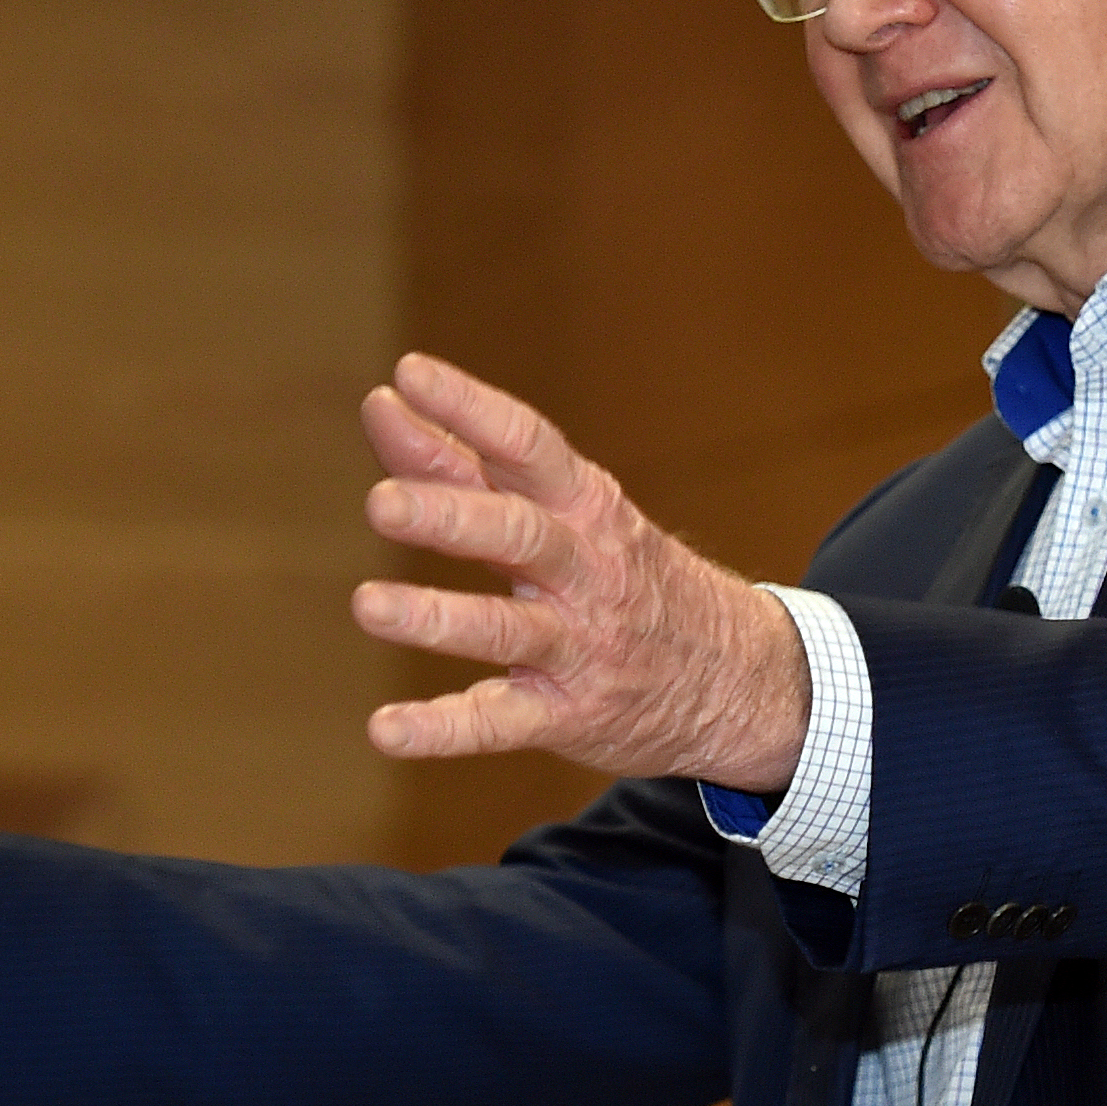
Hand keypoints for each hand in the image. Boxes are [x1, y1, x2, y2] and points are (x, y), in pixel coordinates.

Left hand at [353, 352, 809, 789]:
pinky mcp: (568, 714)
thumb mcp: (567, 511)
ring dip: (436, 617)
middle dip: (450, 515)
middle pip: (518, 533)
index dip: (470, 408)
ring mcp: (580, 645)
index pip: (529, 445)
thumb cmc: (623, 573)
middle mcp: (585, 570)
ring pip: (506, 628)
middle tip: (380, 503)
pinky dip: (443, 729)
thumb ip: (466, 462)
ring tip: (368, 605)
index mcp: (585, 506)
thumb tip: (382, 405)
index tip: (409, 374)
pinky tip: (385, 730)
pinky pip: (502, 723)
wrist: (738, 679)